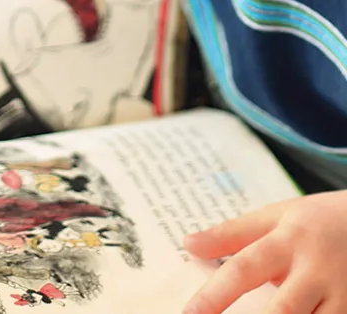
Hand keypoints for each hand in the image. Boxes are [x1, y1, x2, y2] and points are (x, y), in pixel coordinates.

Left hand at [183, 191, 346, 313]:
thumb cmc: (315, 222)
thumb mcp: (276, 217)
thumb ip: (232, 233)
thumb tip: (188, 245)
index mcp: (288, 240)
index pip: (245, 268)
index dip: (215, 295)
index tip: (189, 313)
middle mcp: (316, 270)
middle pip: (282, 311)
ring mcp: (341, 296)